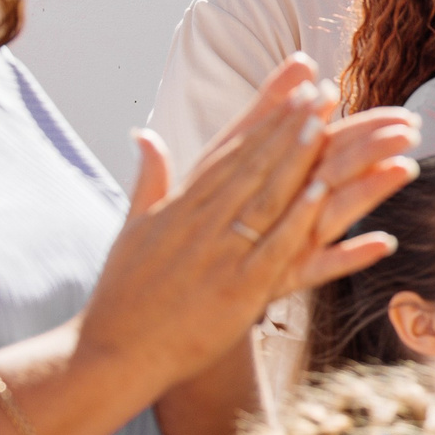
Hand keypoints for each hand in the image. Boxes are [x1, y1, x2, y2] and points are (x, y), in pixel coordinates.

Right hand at [81, 60, 416, 388]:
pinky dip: (298, 221)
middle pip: (252, 163)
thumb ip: (148, 180)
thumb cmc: (123, 295)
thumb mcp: (132, 228)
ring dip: (296, 158)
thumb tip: (145, 135)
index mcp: (180, 205)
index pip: (229, 148)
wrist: (109, 352)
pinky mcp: (237, 291)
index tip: (292, 83)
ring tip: (325, 122)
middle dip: (287, 124)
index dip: (264, 113)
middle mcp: (200, 221)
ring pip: (265, 196)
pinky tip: (322, 194)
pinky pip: (275, 250)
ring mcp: (220, 254)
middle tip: (320, 88)